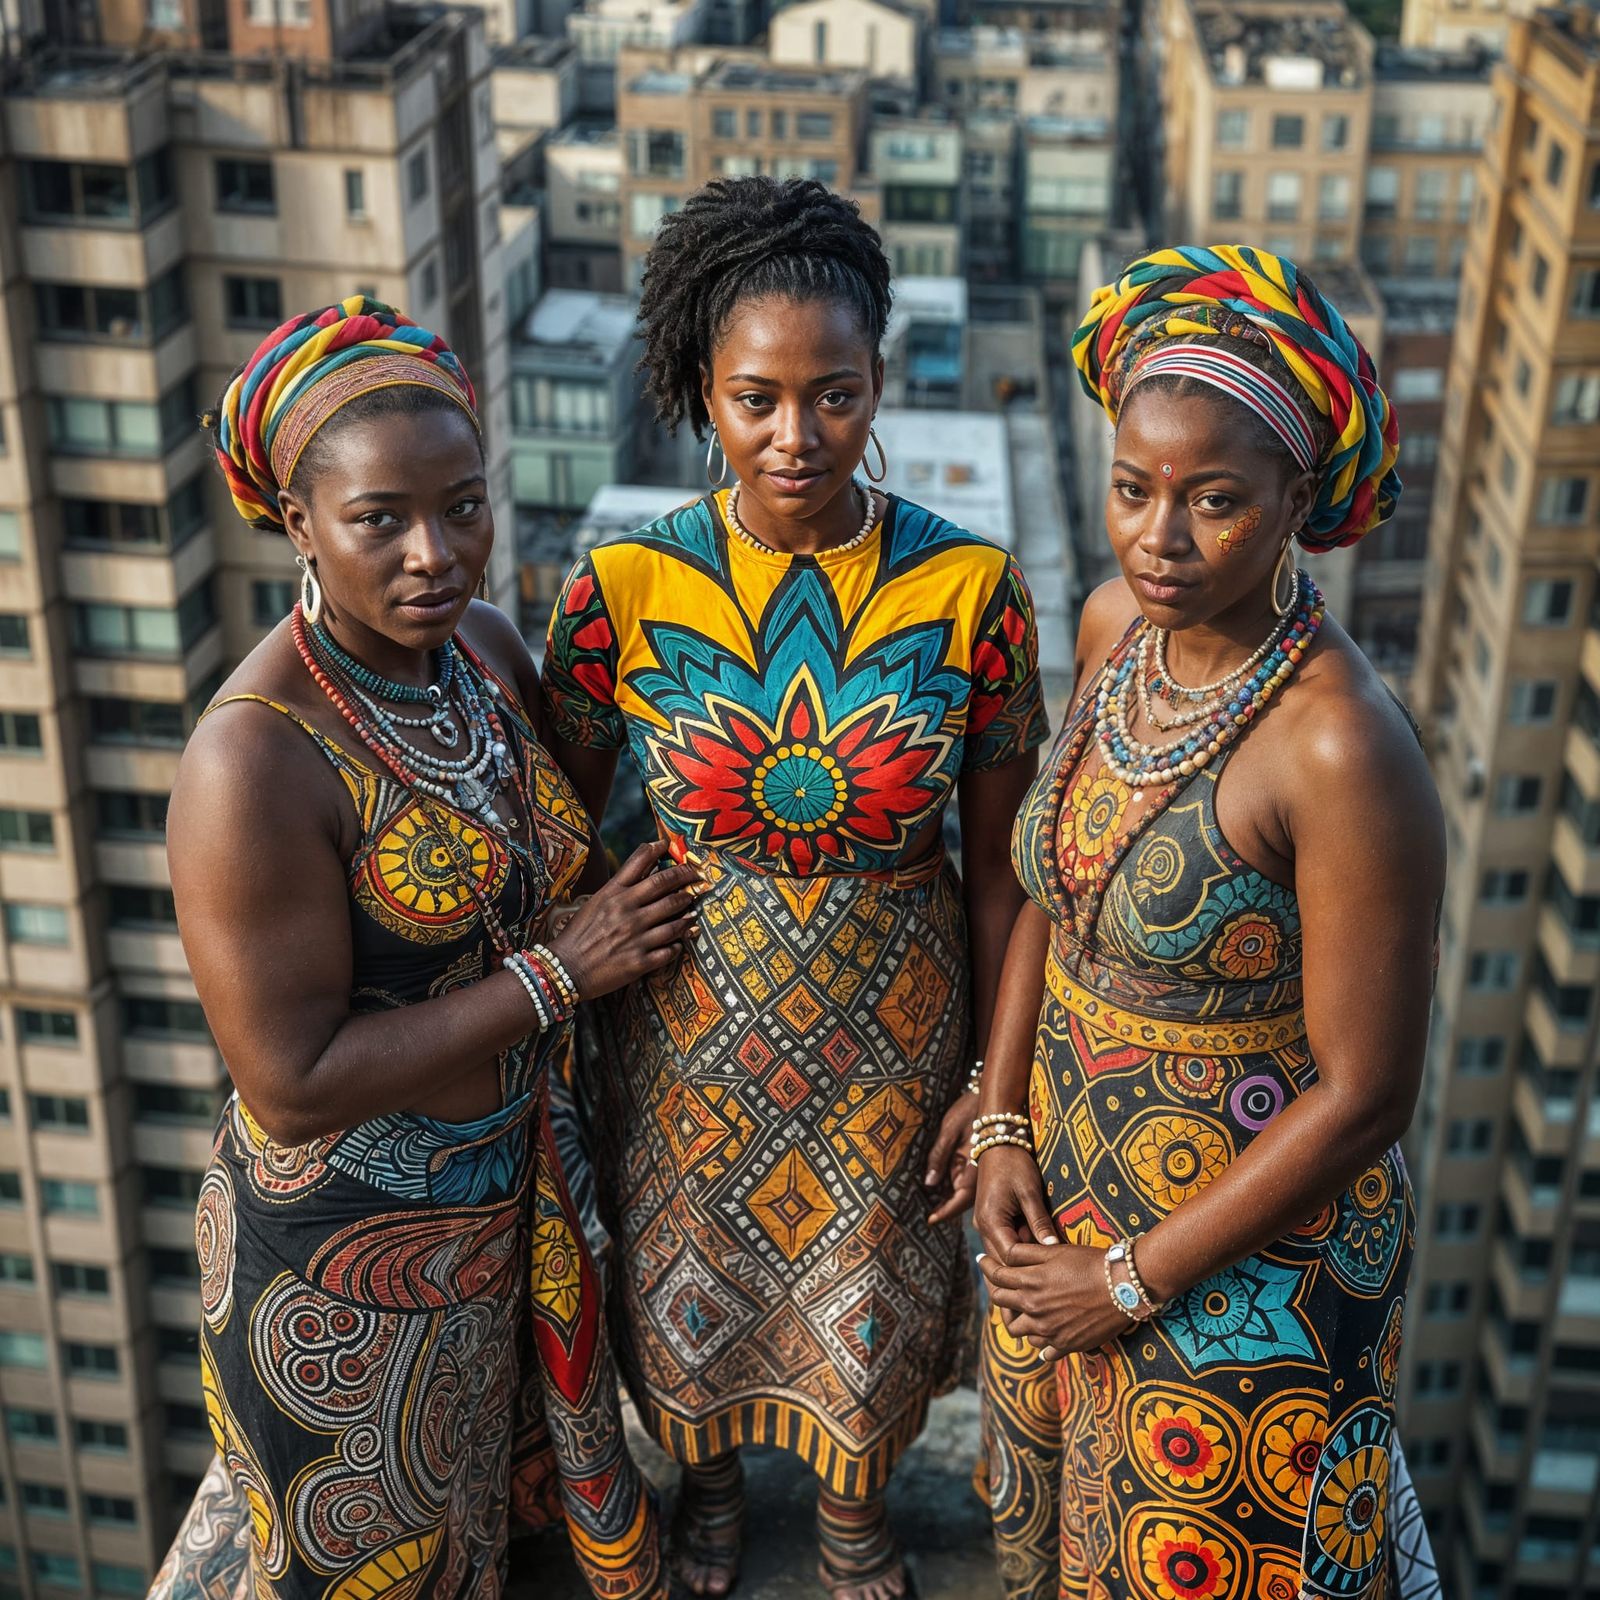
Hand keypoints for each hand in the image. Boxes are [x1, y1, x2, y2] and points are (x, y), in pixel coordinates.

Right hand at [548, 839, 703, 999]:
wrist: (565, 969)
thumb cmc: (579, 935)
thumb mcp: (595, 903)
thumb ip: (619, 887)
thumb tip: (644, 870)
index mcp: (612, 895)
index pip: (640, 864)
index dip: (659, 851)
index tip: (671, 845)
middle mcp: (626, 912)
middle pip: (665, 886)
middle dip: (686, 878)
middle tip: (697, 876)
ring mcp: (635, 937)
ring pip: (675, 920)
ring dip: (688, 914)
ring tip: (692, 911)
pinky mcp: (640, 962)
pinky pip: (670, 950)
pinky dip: (678, 945)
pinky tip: (679, 942)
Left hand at [925, 1090, 976, 1223]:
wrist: (993, 1097)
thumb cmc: (969, 1110)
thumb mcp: (949, 1131)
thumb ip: (939, 1157)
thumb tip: (929, 1183)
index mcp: (974, 1170)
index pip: (959, 1201)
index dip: (944, 1212)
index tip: (930, 1221)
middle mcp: (979, 1175)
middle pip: (961, 1199)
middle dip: (944, 1207)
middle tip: (923, 1214)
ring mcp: (978, 1169)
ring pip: (962, 1190)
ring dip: (947, 1196)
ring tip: (927, 1204)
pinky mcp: (977, 1162)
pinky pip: (964, 1179)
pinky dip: (952, 1184)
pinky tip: (938, 1186)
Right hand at [973, 1144, 1058, 1263]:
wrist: (998, 1143)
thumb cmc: (1014, 1164)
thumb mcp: (1029, 1192)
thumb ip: (1039, 1221)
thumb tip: (1053, 1247)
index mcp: (990, 1221)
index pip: (1009, 1256)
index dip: (1032, 1262)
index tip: (1054, 1262)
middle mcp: (983, 1227)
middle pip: (1003, 1260)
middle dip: (1026, 1263)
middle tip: (1052, 1265)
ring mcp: (985, 1224)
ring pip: (1003, 1252)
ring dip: (1024, 1254)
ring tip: (1047, 1254)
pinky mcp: (991, 1220)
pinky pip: (1004, 1241)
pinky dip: (1020, 1244)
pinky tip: (1038, 1241)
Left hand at [978, 1242, 1129, 1357]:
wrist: (1123, 1287)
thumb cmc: (1090, 1263)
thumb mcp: (1055, 1251)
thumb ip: (1026, 1253)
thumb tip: (1005, 1253)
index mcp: (1029, 1284)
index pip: (997, 1277)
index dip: (986, 1266)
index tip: (981, 1259)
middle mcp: (1034, 1310)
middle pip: (1002, 1305)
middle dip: (997, 1292)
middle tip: (998, 1285)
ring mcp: (1049, 1331)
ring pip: (1019, 1331)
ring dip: (1016, 1320)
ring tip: (1020, 1312)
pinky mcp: (1066, 1345)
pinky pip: (1044, 1351)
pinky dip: (1040, 1344)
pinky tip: (1042, 1337)